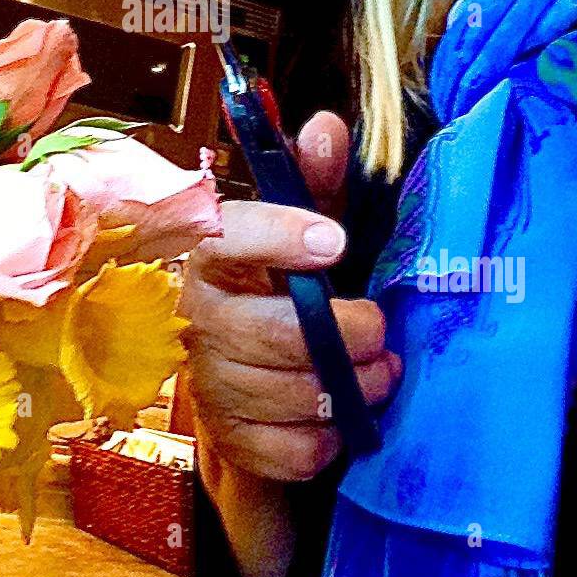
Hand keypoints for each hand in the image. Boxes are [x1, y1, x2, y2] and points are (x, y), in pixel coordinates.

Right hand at [180, 110, 401, 482]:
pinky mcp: (227, 437)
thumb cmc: (280, 290)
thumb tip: (326, 127)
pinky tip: (340, 421)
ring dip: (343, 388)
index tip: (333, 241)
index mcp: (210, 254)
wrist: (251, 378)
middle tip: (381, 332)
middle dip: (337, 334)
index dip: (277, 235)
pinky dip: (321, 441)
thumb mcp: (303, 231)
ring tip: (379, 375)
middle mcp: (195, 315)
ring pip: (275, 393)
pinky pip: (281, 449)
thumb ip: (315, 183)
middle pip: (261, 330)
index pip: (224, 236)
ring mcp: (206, 381)